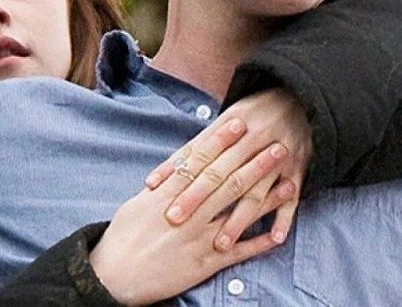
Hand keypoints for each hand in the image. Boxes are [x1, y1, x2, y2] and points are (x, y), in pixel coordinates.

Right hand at [89, 140, 296, 304]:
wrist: (112, 278)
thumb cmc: (121, 239)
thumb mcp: (136, 205)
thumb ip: (161, 188)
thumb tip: (177, 168)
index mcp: (167, 196)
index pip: (200, 162)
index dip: (221, 141)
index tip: (239, 123)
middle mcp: (186, 214)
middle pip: (225, 181)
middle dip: (252, 161)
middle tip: (275, 144)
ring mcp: (198, 239)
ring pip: (237, 213)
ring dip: (266, 196)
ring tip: (289, 180)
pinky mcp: (204, 264)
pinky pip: (237, 252)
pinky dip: (259, 242)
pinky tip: (278, 233)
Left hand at [145, 88, 310, 251]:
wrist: (302, 97)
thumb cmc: (256, 112)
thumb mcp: (228, 117)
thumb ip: (201, 143)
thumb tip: (168, 171)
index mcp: (233, 124)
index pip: (201, 152)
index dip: (179, 172)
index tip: (156, 192)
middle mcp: (255, 139)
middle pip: (222, 174)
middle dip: (198, 198)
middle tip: (177, 221)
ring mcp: (279, 155)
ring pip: (256, 192)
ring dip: (238, 220)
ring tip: (220, 244)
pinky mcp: (299, 167)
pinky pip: (293, 196)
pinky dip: (284, 217)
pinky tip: (275, 239)